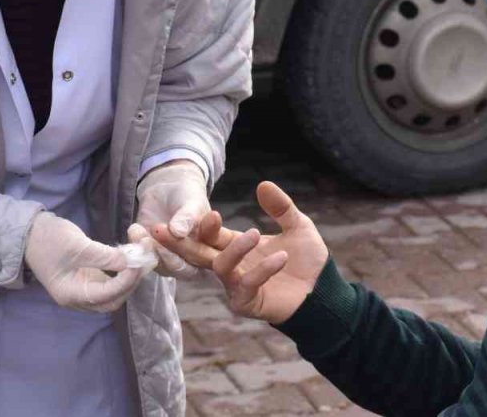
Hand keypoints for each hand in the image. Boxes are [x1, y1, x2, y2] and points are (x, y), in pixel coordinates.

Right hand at [23, 212, 152, 312]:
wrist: (30, 233)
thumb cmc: (49, 240)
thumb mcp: (77, 246)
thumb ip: (103, 256)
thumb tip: (130, 262)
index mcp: (71, 294)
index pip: (107, 295)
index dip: (127, 279)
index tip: (140, 260)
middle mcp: (78, 297)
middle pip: (114, 299)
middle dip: (132, 280)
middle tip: (145, 257)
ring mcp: (83, 288)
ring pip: (114, 291)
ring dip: (130, 275)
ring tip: (141, 254)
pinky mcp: (87, 278)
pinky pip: (110, 280)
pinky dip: (122, 271)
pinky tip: (130, 255)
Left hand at [136, 160, 210, 276]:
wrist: (168, 191)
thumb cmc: (188, 197)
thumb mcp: (193, 203)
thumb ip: (188, 217)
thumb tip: (178, 232)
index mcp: (209, 253)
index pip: (201, 261)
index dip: (190, 251)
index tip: (178, 234)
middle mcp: (189, 263)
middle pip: (178, 267)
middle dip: (166, 251)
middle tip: (157, 230)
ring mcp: (167, 261)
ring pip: (158, 265)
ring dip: (148, 250)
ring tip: (141, 230)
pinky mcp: (148, 256)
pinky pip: (141, 258)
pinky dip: (135, 246)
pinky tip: (135, 229)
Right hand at [152, 181, 327, 324]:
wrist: (324, 291)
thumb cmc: (307, 260)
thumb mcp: (297, 226)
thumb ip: (280, 207)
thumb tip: (262, 183)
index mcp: (236, 246)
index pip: (209, 234)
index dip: (202, 224)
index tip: (203, 212)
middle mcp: (231, 266)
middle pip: (197, 253)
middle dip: (179, 242)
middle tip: (162, 229)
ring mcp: (236, 286)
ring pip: (220, 266)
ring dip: (235, 249)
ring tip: (256, 233)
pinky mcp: (247, 303)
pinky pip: (246, 285)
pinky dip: (262, 270)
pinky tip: (281, 258)